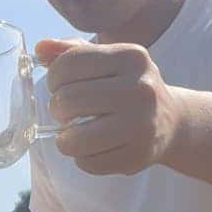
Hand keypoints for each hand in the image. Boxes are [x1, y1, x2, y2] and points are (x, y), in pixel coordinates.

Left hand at [35, 38, 181, 175]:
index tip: (60, 86)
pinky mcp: (139, 155)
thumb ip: (70, 51)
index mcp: (130, 57)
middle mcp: (140, 88)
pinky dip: (81, 158)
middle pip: (68, 100)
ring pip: (76, 138)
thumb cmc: (126, 85)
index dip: (54, 78)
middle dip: (57, 108)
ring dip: (65, 140)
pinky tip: (92, 148)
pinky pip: (88, 163)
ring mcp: (142, 124)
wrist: (171, 120)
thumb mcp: (106, 60)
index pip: (67, 64)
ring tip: (71, 134)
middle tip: (64, 112)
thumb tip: (40, 48)